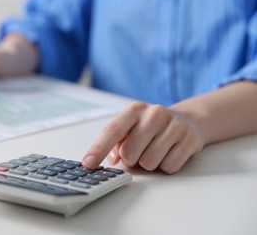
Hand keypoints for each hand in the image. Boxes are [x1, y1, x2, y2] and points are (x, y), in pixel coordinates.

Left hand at [82, 101, 204, 173]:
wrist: (187, 120)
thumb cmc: (150, 127)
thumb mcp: (130, 127)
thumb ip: (115, 142)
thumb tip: (112, 159)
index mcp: (134, 110)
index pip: (112, 131)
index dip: (98, 149)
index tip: (88, 164)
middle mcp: (154, 113)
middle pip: (129, 153)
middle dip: (131, 159)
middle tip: (140, 150)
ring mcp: (174, 125)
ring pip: (149, 163)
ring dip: (149, 164)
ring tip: (156, 150)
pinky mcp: (190, 138)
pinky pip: (169, 167)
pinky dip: (166, 165)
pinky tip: (170, 152)